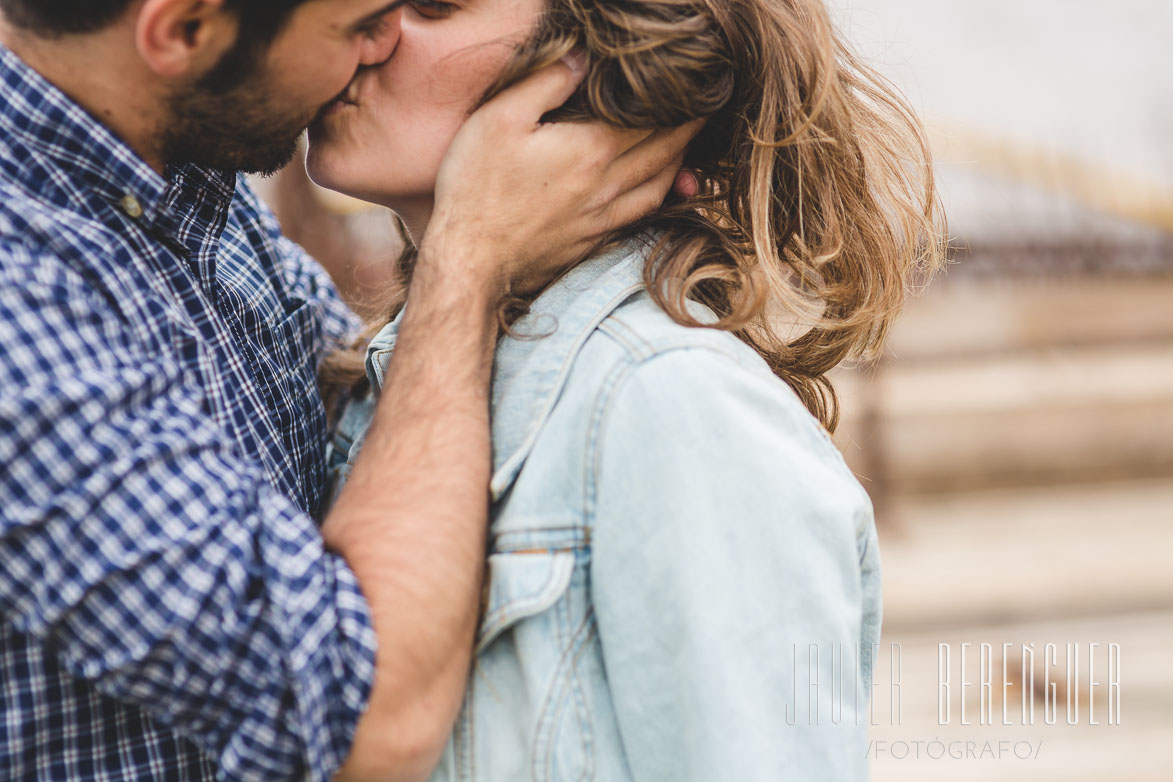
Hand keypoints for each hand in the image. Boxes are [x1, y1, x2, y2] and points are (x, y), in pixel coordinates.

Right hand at [420, 57, 704, 300]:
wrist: (470, 261)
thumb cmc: (476, 188)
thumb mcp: (500, 118)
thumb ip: (547, 82)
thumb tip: (584, 57)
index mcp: (591, 150)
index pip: (651, 122)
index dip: (679, 105)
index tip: (697, 91)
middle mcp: (606, 186)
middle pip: (663, 154)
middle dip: (687, 131)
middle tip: (704, 114)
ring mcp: (601, 219)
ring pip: (657, 189)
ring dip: (677, 166)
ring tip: (685, 149)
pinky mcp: (590, 243)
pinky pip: (638, 217)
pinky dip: (656, 199)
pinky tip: (653, 193)